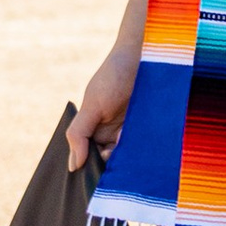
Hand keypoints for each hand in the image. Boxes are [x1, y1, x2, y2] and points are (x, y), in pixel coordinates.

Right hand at [68, 48, 138, 170]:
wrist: (144, 54)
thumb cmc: (113, 76)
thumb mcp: (92, 105)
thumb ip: (78, 134)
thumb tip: (72, 166)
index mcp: (95, 131)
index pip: (91, 159)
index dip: (93, 168)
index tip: (97, 170)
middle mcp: (113, 135)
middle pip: (111, 162)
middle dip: (113, 164)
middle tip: (114, 152)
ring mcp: (134, 133)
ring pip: (130, 157)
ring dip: (130, 156)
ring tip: (126, 138)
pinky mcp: (153, 130)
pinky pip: (147, 147)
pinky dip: (145, 149)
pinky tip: (142, 137)